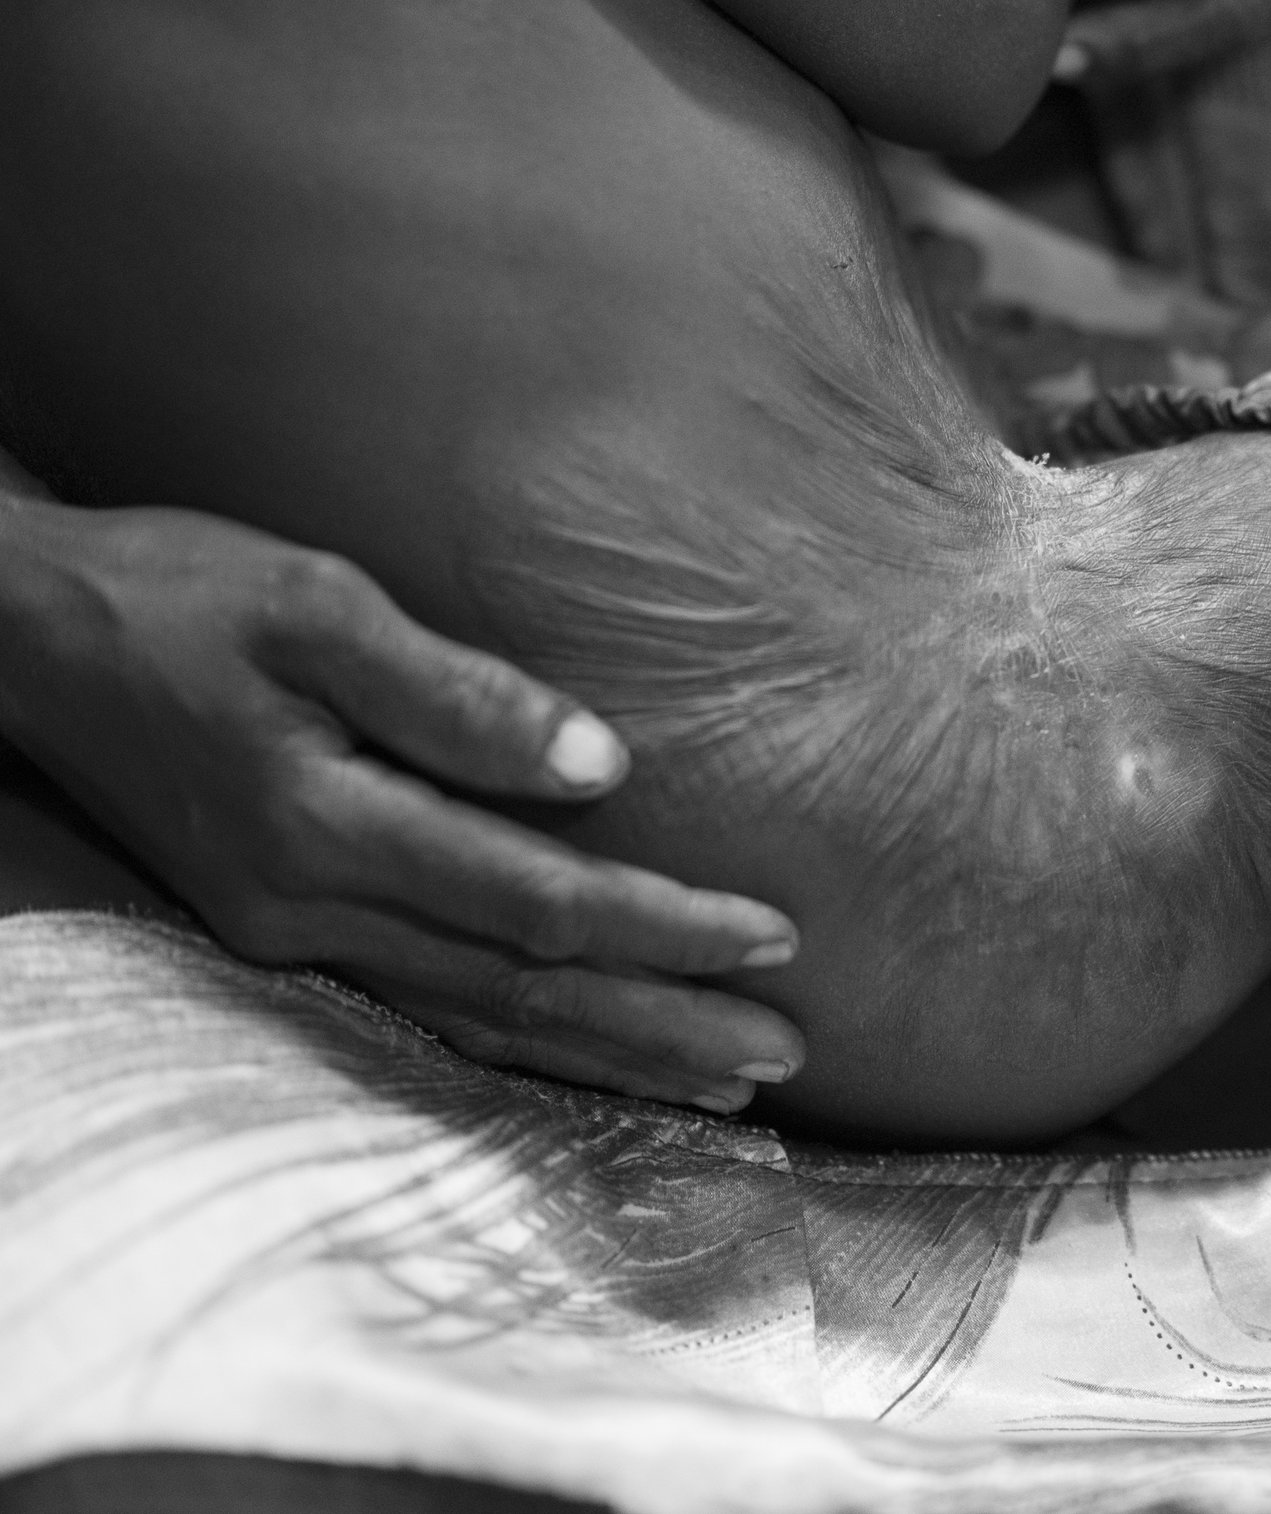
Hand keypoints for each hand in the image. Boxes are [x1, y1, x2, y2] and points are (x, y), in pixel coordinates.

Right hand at [0, 497, 806, 1112]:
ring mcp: (292, 936)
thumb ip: (456, 692)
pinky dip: (531, 1042)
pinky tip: (599, 1054)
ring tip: (729, 1081)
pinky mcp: (287, 933)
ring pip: (484, 1022)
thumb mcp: (312, 604)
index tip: (775, 935)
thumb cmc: (177, 597)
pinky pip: (434, 1009)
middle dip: (665, 1026)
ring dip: (613, 1055)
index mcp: (326, 826)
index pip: (540, 903)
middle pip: (526, 991)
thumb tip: (604, 766)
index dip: (664, 927)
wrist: (24, 642)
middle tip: (786, 1054)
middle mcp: (310, 908)